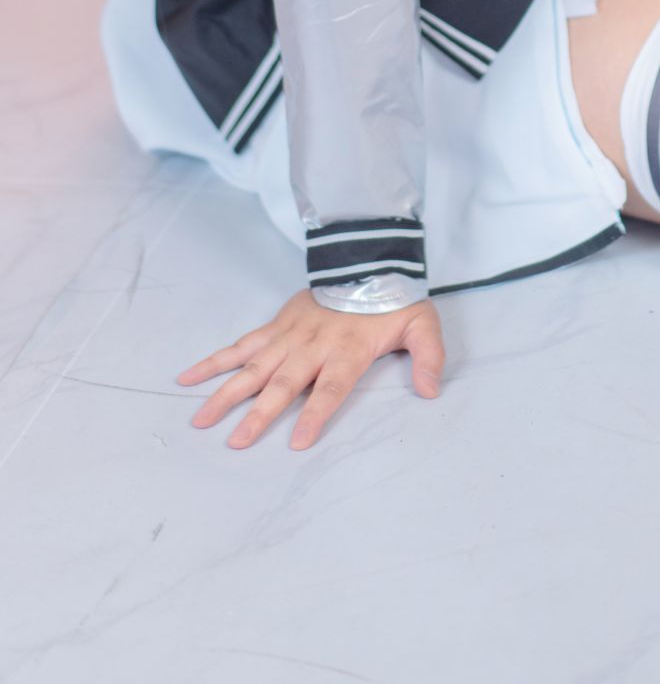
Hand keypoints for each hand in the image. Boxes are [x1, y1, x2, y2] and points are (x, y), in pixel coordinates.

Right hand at [177, 286, 444, 450]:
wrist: (368, 256)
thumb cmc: (393, 299)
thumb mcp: (422, 325)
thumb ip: (428, 358)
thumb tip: (432, 391)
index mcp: (347, 349)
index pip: (331, 387)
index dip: (316, 413)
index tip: (298, 441)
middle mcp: (313, 345)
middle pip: (283, 384)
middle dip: (260, 414)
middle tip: (236, 443)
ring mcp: (290, 334)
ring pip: (254, 367)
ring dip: (227, 393)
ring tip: (200, 418)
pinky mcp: (276, 325)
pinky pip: (242, 344)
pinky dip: (216, 360)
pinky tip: (189, 376)